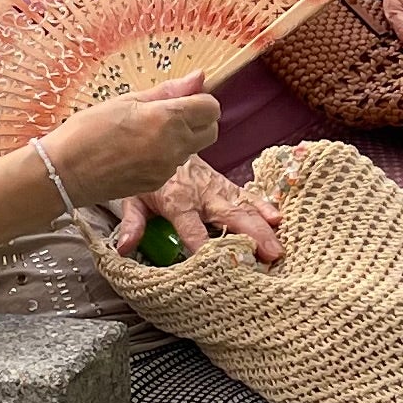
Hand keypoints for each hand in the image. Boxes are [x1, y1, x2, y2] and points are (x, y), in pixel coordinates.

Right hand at [32, 74, 224, 204]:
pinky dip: (165, 155)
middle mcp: (174, 146)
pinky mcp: (158, 183)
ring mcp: (167, 168)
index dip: (199, 100)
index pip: (211, 108)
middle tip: (169, 114)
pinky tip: (138, 150)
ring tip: (146, 132)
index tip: (181, 98)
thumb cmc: (88, 129)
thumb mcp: (126, 101)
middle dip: (198, 120)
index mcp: (168, 119)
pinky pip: (173, 165)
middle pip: (210, 131)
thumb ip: (168, 91)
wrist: (64, 172)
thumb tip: (200, 77)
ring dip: (181, 138)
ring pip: (192, 148)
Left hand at [128, 155, 281, 264]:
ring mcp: (217, 189)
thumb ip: (132, 223)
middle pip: (229, 217)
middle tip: (267, 255)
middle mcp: (202, 195)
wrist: (162, 139)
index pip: (191, 228)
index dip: (202, 244)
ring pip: (244, 208)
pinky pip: (247, 196)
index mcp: (178, 201)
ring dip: (262, 227)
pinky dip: (263, 206)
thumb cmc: (149, 177)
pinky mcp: (226, 185)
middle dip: (251, 235)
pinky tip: (277, 218)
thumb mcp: (133, 198)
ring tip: (277, 247)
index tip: (216, 262)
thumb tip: (124, 248)